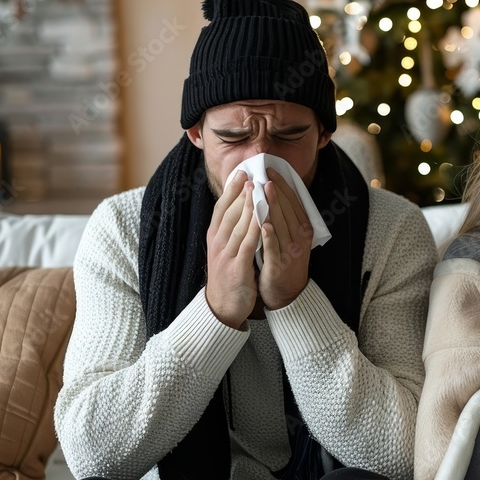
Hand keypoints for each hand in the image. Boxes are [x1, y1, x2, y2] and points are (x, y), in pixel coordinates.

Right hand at [205, 170, 260, 328]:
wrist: (222, 307)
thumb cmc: (228, 275)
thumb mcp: (224, 249)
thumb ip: (230, 230)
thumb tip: (239, 206)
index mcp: (214, 237)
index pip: (221, 207)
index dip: (231, 189)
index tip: (241, 172)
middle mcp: (217, 243)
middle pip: (229, 212)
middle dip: (241, 192)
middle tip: (251, 173)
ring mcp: (226, 255)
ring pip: (239, 225)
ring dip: (249, 206)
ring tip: (259, 188)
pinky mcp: (237, 268)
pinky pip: (248, 245)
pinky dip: (256, 230)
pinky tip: (265, 218)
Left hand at [259, 168, 313, 309]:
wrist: (287, 293)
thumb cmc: (285, 259)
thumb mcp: (291, 236)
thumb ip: (285, 217)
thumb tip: (275, 191)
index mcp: (303, 228)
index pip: (294, 202)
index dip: (283, 185)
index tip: (272, 170)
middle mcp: (300, 238)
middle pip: (288, 210)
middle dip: (277, 191)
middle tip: (266, 174)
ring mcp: (291, 251)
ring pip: (281, 224)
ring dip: (272, 206)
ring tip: (263, 190)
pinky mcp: (280, 264)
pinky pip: (274, 247)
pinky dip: (269, 235)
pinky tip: (262, 223)